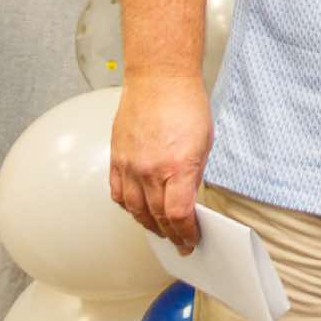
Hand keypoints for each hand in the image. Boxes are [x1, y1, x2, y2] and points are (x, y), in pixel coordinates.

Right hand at [109, 74, 212, 254]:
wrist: (159, 78)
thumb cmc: (186, 104)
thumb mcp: (204, 143)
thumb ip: (194, 175)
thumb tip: (188, 199)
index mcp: (178, 166)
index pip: (179, 214)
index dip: (186, 233)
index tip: (191, 240)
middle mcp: (150, 170)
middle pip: (156, 216)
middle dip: (170, 234)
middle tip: (179, 242)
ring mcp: (129, 165)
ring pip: (134, 209)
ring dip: (148, 224)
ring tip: (160, 230)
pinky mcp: (116, 158)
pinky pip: (118, 193)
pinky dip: (128, 207)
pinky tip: (138, 210)